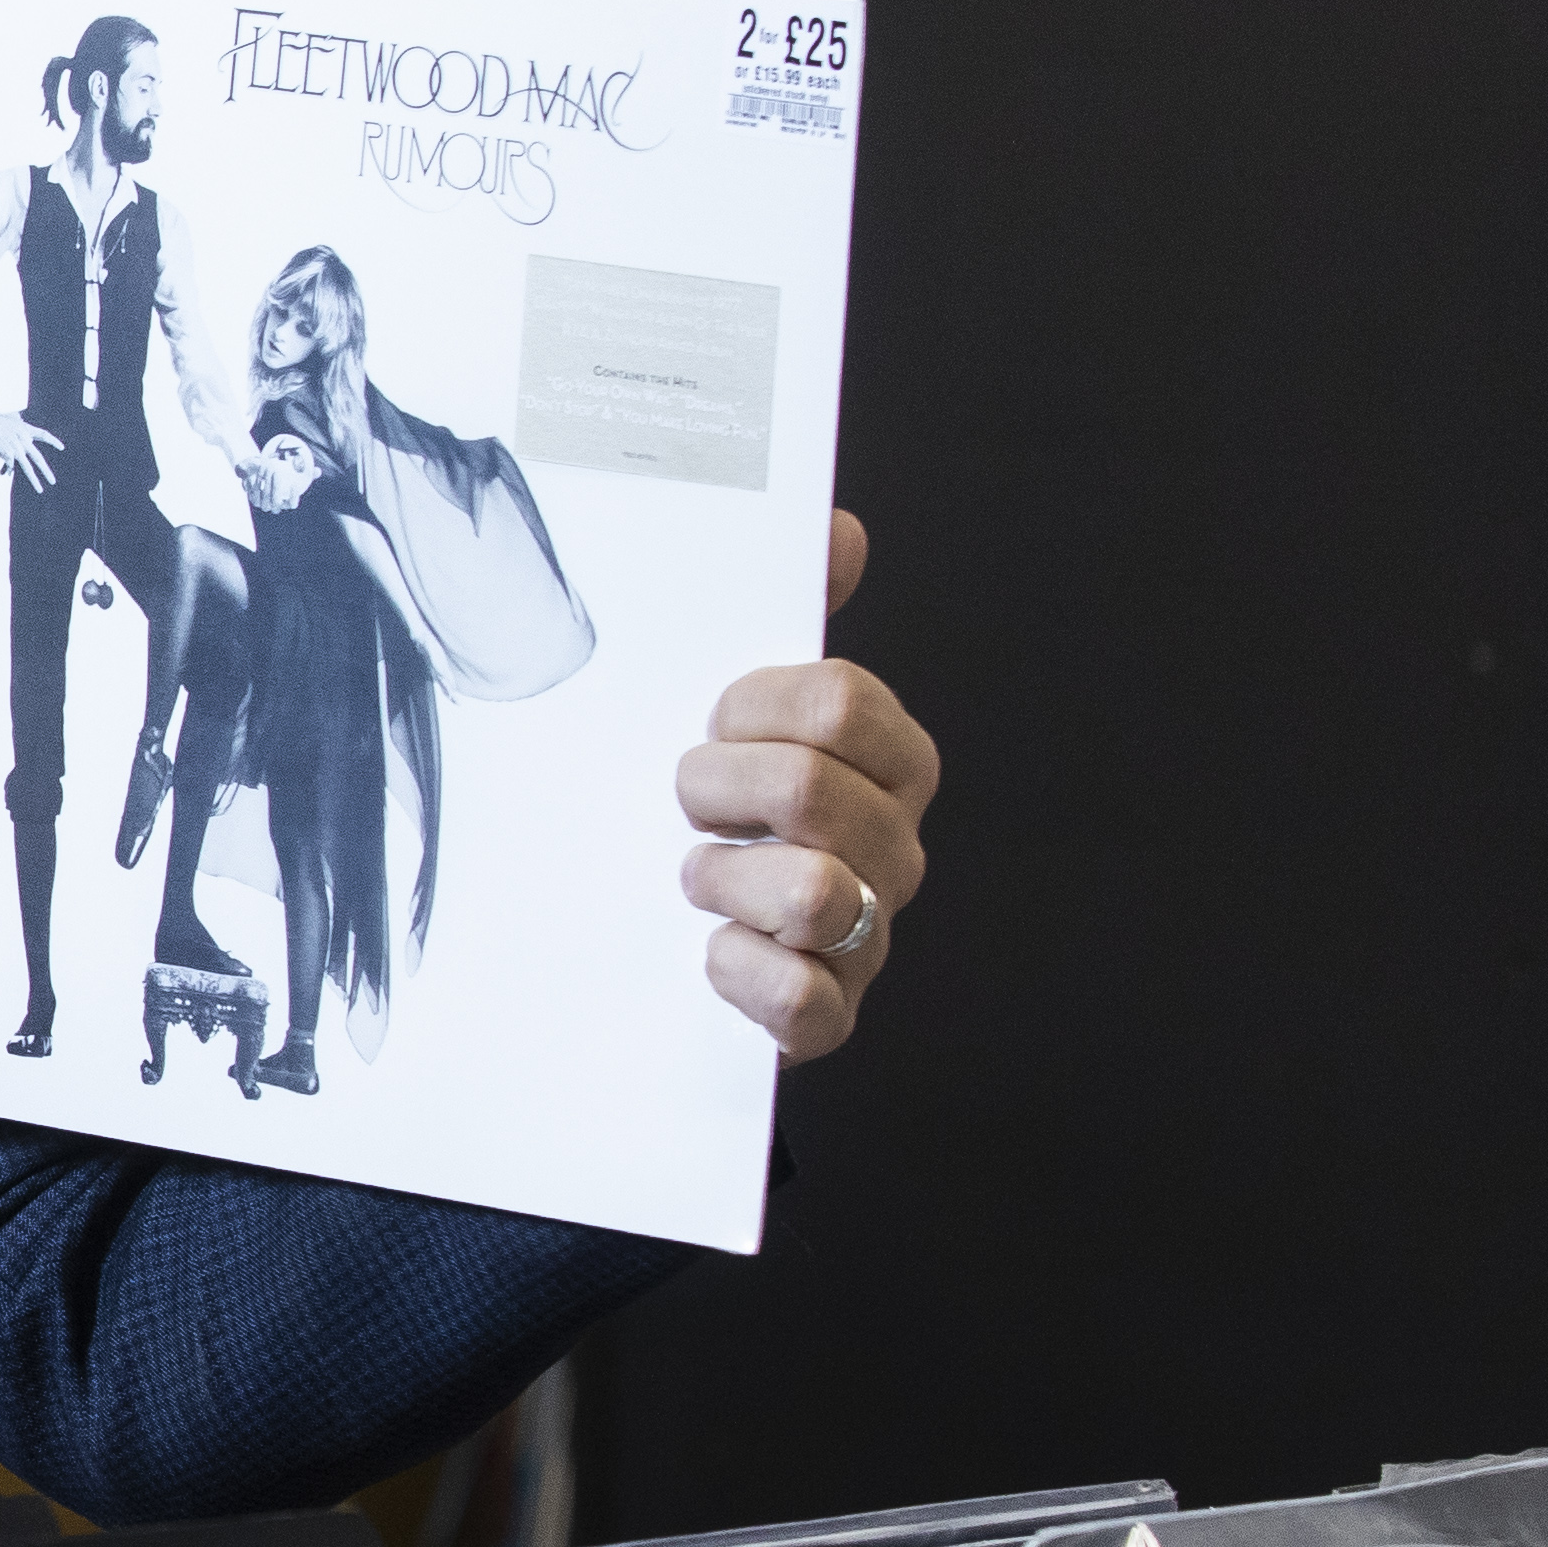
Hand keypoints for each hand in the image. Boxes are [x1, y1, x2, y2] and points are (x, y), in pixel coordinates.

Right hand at [0, 412, 59, 489]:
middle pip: (38, 458)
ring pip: (27, 468)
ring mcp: (16, 449)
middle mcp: (24, 441)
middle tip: (52, 481)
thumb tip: (23, 434)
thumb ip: (22, 429)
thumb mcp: (15, 420)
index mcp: (27, 430)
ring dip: (34, 480)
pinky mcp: (8, 454)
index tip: (62, 447)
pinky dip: (8, 470)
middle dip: (46, 471)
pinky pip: (11, 467)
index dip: (54, 441)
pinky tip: (4, 473)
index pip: (44, 435)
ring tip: (40, 489)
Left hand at [247, 430, 325, 512]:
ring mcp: (265, 504)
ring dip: (265, 487)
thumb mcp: (297, 475)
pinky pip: (254, 496)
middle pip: (276, 503)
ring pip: (264, 501)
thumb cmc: (285, 478)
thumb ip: (308, 474)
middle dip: (276, 489)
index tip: (295, 483)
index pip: (292, 504)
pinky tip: (257, 476)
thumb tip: (318, 471)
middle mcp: (276, 506)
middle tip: (277, 473)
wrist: (265, 476)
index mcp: (288, 502)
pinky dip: (255, 486)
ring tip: (266, 474)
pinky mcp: (255, 500)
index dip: (294, 496)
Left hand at [677, 512, 929, 1065]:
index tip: (708, 718)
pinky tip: (707, 953)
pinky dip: (740, 975)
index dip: (751, 704)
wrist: (652, 938)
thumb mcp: (733, 703)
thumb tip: (839, 526)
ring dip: (723, 877)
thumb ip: (789, 609)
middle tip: (683, 802)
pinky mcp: (826, 1019)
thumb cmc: (708, 803)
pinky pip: (807, 1002)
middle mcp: (894, 849)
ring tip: (692, 875)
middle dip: (716, 787)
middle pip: (810, 789)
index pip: (840, 701)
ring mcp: (868, 939)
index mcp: (888, 761)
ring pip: (815, 894)